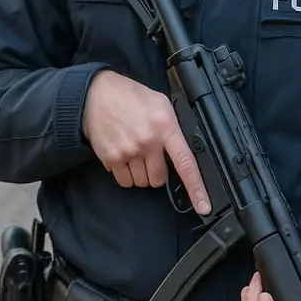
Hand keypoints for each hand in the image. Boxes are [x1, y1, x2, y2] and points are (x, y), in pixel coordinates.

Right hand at [81, 70, 210, 212]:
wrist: (96, 93)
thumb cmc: (130, 96)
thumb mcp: (160, 103)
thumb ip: (172, 127)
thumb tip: (183, 149)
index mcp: (165, 127)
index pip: (186, 163)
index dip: (197, 188)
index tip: (203, 207)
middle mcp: (148, 142)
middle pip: (158, 179)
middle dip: (155, 172)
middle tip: (148, 155)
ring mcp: (128, 152)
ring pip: (140, 182)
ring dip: (138, 173)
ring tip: (132, 151)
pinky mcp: (111, 158)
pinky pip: (123, 180)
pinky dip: (123, 172)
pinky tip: (121, 153)